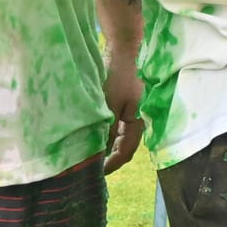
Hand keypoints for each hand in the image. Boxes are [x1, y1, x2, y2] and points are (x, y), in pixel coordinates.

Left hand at [102, 57, 145, 175]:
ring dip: (106, 149)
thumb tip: (101, 151)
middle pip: (123, 149)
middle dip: (109, 160)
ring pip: (118, 140)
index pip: (126, 153)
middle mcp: (135, 122)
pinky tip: (93, 139)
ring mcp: (129, 116)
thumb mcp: (109, 105)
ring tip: (89, 157)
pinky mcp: (121, 109)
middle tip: (91, 169)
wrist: (121, 54)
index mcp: (137, 123)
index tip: (98, 173)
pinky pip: (114, 129)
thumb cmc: (116, 78)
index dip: (112, 165)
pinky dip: (105, 137)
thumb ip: (107, 129)